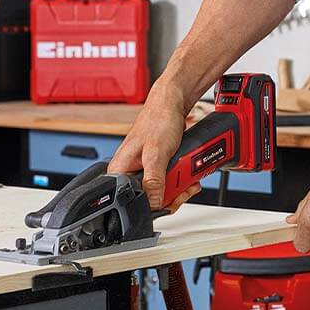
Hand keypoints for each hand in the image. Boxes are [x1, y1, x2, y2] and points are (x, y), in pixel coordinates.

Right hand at [108, 83, 201, 211]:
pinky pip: (167, 181)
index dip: (154, 205)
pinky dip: (180, 181)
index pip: (133, 201)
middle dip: (172, 196)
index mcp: (120, 171)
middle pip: (150, 199)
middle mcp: (129, 172)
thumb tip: (154, 204)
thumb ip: (154, 181)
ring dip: (179, 189)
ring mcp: (143, 169)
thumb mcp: (156, 154)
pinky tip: (188, 175)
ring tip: (189, 179)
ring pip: (161, 191)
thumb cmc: (158, 120)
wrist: (171, 104)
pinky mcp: (155, 166)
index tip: (171, 200)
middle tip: (184, 188)